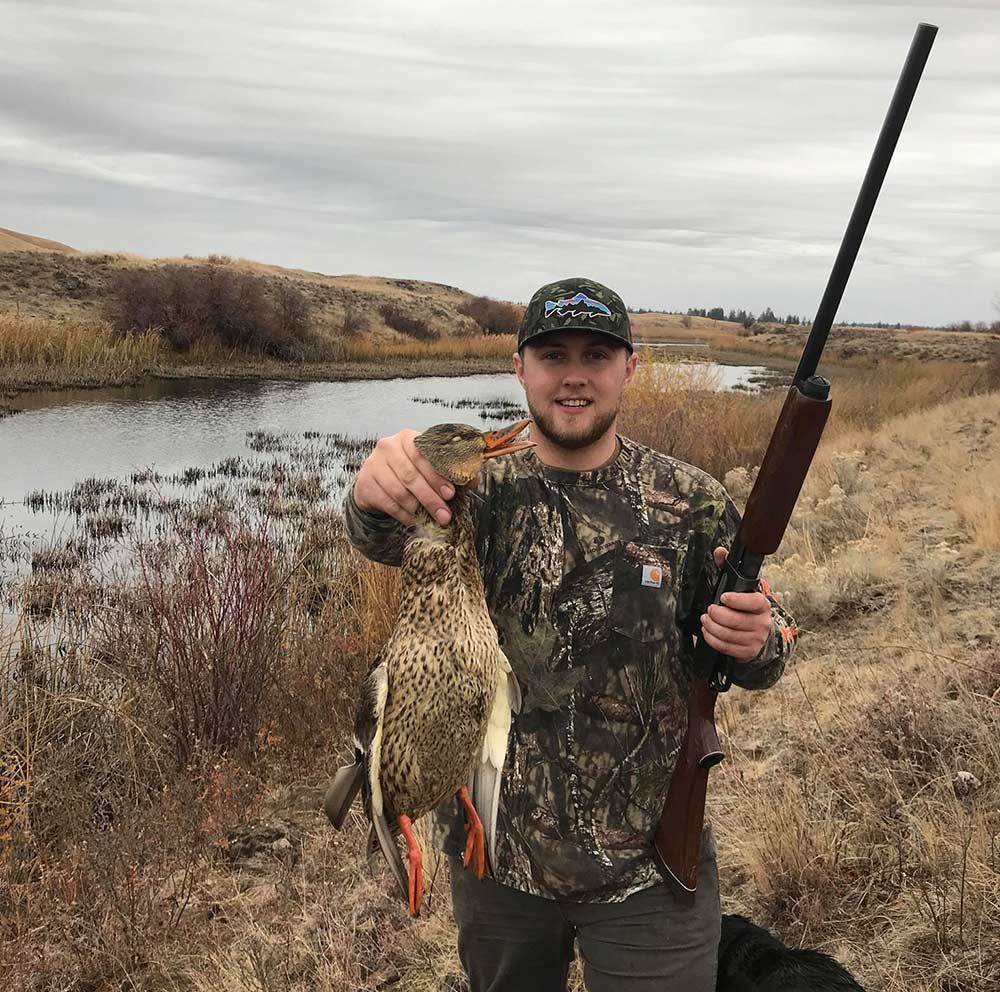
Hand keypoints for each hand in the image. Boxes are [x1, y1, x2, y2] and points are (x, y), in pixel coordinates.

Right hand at [353, 429, 455, 526]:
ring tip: (431, 520)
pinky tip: (414, 521)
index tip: (451, 493)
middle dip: (431, 498)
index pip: (424, 455)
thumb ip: (451, 471)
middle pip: (411, 475)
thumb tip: (474, 479)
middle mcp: (388, 447)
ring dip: (417, 509)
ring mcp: (374, 465)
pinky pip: (387, 503)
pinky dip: (403, 515)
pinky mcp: (365, 483)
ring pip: (399, 491)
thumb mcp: (429, 467)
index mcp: (408, 438)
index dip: (438, 475)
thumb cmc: (410, 471)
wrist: (376, 481)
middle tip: (445, 515)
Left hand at [699, 547, 772, 661]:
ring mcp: (756, 639)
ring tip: (705, 620)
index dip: (737, 600)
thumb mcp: (740, 588)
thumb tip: (719, 551)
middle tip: (709, 610)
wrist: (759, 634)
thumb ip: (728, 568)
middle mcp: (762, 622)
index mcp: (762, 604)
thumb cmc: (745, 608)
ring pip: (729, 635)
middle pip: (736, 621)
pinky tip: (707, 632)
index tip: (723, 597)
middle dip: (717, 615)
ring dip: (712, 627)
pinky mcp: (747, 651)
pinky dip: (713, 639)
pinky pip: (727, 647)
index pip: (753, 602)